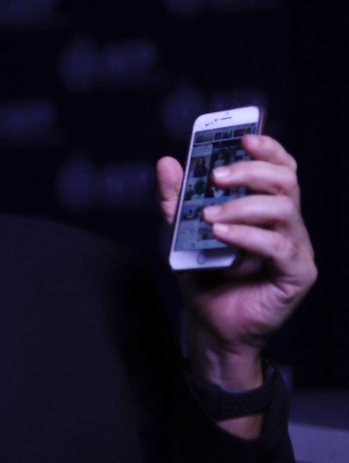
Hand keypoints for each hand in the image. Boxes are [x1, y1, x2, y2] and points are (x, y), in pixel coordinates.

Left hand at [156, 135, 315, 388]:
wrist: (210, 325)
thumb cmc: (204, 276)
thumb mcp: (180, 232)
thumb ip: (175, 199)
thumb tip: (166, 162)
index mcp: (264, 208)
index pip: (279, 167)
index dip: (266, 148)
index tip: (243, 138)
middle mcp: (286, 223)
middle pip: (285, 179)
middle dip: (249, 170)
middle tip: (216, 176)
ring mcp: (295, 247)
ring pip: (283, 208)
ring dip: (241, 205)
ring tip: (208, 217)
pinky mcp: (296, 274)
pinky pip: (279, 245)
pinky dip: (247, 235)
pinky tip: (220, 234)